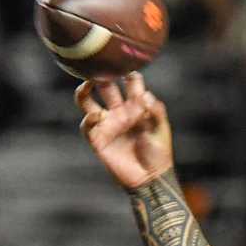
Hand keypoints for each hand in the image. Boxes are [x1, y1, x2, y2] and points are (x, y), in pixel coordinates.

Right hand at [76, 73, 172, 189]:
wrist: (151, 178)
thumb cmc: (158, 153)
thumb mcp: (161, 129)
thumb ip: (156, 111)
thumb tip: (145, 95)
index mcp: (136, 106)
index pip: (130, 82)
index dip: (129, 73)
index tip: (128, 67)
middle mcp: (119, 111)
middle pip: (106, 87)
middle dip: (103, 76)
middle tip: (101, 68)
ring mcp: (107, 125)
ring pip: (88, 102)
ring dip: (84, 91)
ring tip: (86, 84)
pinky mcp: (99, 140)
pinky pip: (87, 126)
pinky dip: (88, 120)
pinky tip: (96, 116)